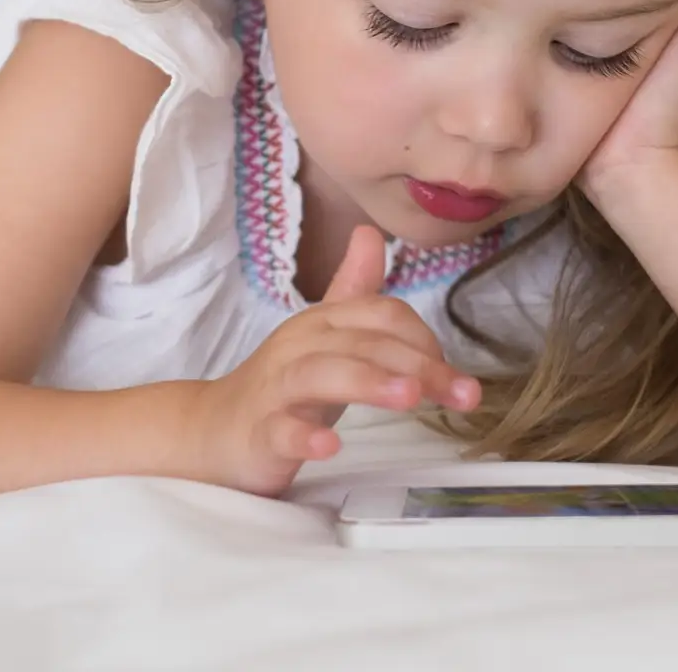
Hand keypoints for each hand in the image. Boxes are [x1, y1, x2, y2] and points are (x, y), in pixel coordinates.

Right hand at [194, 225, 480, 496]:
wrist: (214, 431)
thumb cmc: (284, 385)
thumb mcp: (325, 335)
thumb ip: (354, 290)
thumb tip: (371, 232)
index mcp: (322, 322)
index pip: (382, 315)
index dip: (425, 340)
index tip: (456, 377)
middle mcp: (300, 347)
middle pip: (364, 344)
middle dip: (418, 365)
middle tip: (463, 393)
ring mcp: (276, 390)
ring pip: (322, 376)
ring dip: (367, 382)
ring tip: (410, 398)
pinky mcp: (258, 433)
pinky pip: (280, 430)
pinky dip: (304, 436)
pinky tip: (330, 446)